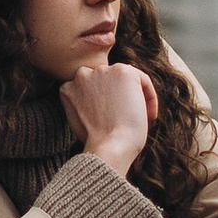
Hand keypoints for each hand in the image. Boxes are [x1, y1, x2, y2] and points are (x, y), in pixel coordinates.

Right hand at [58, 58, 158, 174]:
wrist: (110, 147)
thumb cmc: (98, 143)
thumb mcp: (80, 121)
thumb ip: (84, 105)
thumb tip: (101, 102)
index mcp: (68, 87)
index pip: (91, 87)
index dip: (105, 103)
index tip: (113, 119)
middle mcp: (82, 74)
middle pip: (107, 80)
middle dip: (117, 97)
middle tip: (126, 119)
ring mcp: (102, 71)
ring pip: (125, 79)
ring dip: (133, 97)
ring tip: (137, 119)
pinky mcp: (123, 72)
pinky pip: (142, 79)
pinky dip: (149, 96)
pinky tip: (149, 116)